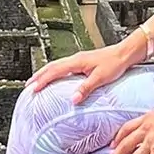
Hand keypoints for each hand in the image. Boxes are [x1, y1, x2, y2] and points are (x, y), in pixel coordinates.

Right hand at [29, 35, 146, 102]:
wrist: (126, 53)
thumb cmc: (115, 64)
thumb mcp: (100, 78)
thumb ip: (85, 89)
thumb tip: (72, 100)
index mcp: (77, 61)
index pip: (54, 71)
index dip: (42, 80)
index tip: (32, 89)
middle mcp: (75, 59)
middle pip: (51, 67)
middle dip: (38, 76)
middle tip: (28, 87)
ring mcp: (79, 60)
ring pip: (56, 66)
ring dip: (45, 74)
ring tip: (37, 83)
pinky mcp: (83, 62)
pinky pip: (63, 67)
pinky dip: (55, 73)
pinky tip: (56, 79)